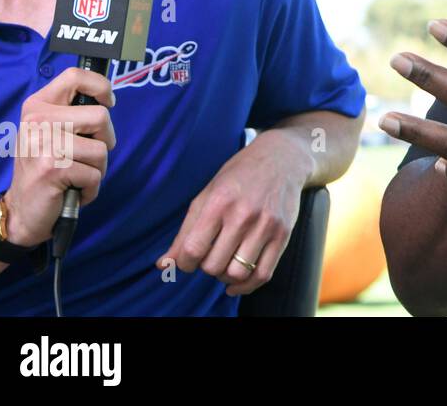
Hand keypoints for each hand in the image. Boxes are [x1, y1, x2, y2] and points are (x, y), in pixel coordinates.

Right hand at [3, 68, 115, 247]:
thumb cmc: (47, 168)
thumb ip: (73, 113)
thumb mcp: (52, 132)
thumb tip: (107, 98)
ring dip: (97, 168)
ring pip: (102, 149)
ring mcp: (43, 144)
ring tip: (75, 175)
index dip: (101, 86)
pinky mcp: (52, 168)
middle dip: (104, 140)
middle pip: (101, 116)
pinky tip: (71, 190)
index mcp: (37, 106)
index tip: (108, 102)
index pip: (75, 76)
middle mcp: (37, 120)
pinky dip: (90, 188)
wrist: (23, 210)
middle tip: (85, 156)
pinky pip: (95, 174)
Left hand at [157, 133, 308, 295]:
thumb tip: (163, 266)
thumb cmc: (238, 177)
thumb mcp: (207, 196)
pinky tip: (236, 282)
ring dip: (224, 276)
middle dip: (206, 267)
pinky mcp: (283, 234)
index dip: (184, 263)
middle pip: (213, 266)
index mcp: (219, 202)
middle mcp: (243, 214)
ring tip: (224, 263)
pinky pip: (263, 274)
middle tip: (210, 254)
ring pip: (237, 273)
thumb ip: (185, 233)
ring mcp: (266, 225)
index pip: (192, 250)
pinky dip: (246, 286)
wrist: (281, 159)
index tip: (188, 258)